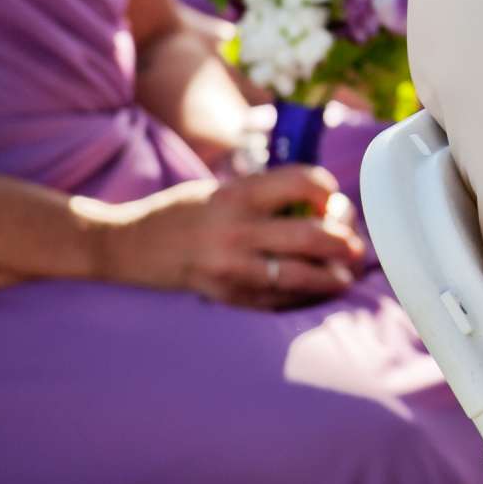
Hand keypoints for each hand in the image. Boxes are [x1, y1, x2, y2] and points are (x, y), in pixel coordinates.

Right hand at [93, 166, 363, 308]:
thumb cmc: (180, 210)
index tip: (332, 198)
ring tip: (344, 278)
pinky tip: (311, 294)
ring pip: (296, 275)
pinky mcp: (223, 294)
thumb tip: (317, 203)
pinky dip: (298, 297)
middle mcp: (236, 229)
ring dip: (328, 277)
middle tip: (356, 246)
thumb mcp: (220, 187)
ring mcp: (229, 266)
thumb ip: (263, 193)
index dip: (327, 189)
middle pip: (309, 235)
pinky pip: (272, 300)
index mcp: (237, 194)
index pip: (301, 183)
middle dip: (342, 241)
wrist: (126, 245)